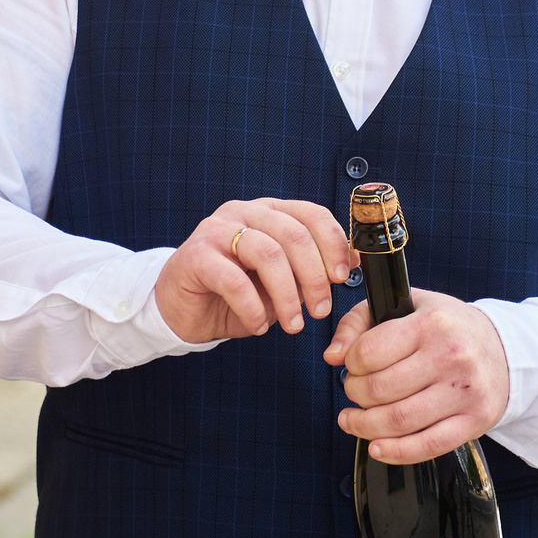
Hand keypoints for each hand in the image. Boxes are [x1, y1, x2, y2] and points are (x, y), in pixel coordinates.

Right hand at [154, 199, 353, 344]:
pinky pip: (233, 279)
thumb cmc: (236, 295)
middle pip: (292, 234)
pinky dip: (252, 307)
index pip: (311, 213)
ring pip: (266, 253)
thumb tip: (354, 259)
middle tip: (321, 311)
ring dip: (287, 295)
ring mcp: (217, 230)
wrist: (183, 310)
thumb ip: (313, 269)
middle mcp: (244, 212)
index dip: (332, 243)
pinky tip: (258, 325)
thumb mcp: (282, 283)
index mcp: (269, 212)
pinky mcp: (195, 255)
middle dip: (314, 276)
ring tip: (293, 325)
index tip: (343, 277)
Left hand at [323, 288, 509, 463]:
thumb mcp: (408, 305)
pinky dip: (395, 452)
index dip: (350, 363)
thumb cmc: (450, 328)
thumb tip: (333, 355)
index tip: (353, 365)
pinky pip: (427, 445)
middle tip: (355, 392)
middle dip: (354, 395)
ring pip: (397, 421)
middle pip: (378, 390)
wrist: (506, 349)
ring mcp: (464, 392)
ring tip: (354, 421)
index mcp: (432, 323)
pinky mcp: (474, 421)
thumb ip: (360, 321)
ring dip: (364, 426)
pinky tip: (377, 446)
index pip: (369, 352)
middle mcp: (451, 356)